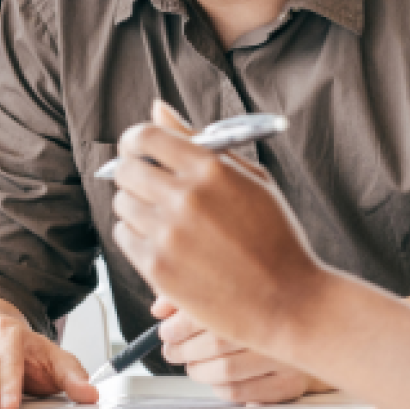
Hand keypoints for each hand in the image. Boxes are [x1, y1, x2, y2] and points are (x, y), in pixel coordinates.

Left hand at [110, 103, 329, 357]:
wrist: (286, 299)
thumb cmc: (274, 235)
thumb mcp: (250, 178)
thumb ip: (199, 141)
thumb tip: (157, 108)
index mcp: (210, 168)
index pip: (145, 136)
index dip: (135, 140)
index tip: (138, 149)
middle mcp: (185, 197)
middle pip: (127, 170)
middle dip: (135, 173)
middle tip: (153, 186)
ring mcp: (168, 234)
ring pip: (122, 204)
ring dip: (137, 206)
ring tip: (167, 218)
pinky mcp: (157, 268)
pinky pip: (124, 238)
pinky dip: (138, 237)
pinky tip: (166, 242)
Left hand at [153, 296, 331, 403]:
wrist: (326, 321)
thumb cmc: (271, 303)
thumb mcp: (235, 284)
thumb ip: (195, 291)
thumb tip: (159, 310)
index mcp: (264, 292)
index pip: (208, 311)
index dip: (178, 325)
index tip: (165, 331)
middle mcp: (279, 325)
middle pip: (216, 342)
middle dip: (183, 349)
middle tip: (171, 350)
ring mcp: (288, 358)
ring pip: (226, 371)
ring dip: (198, 371)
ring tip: (191, 365)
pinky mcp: (291, 384)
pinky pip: (241, 393)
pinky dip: (220, 388)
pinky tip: (217, 378)